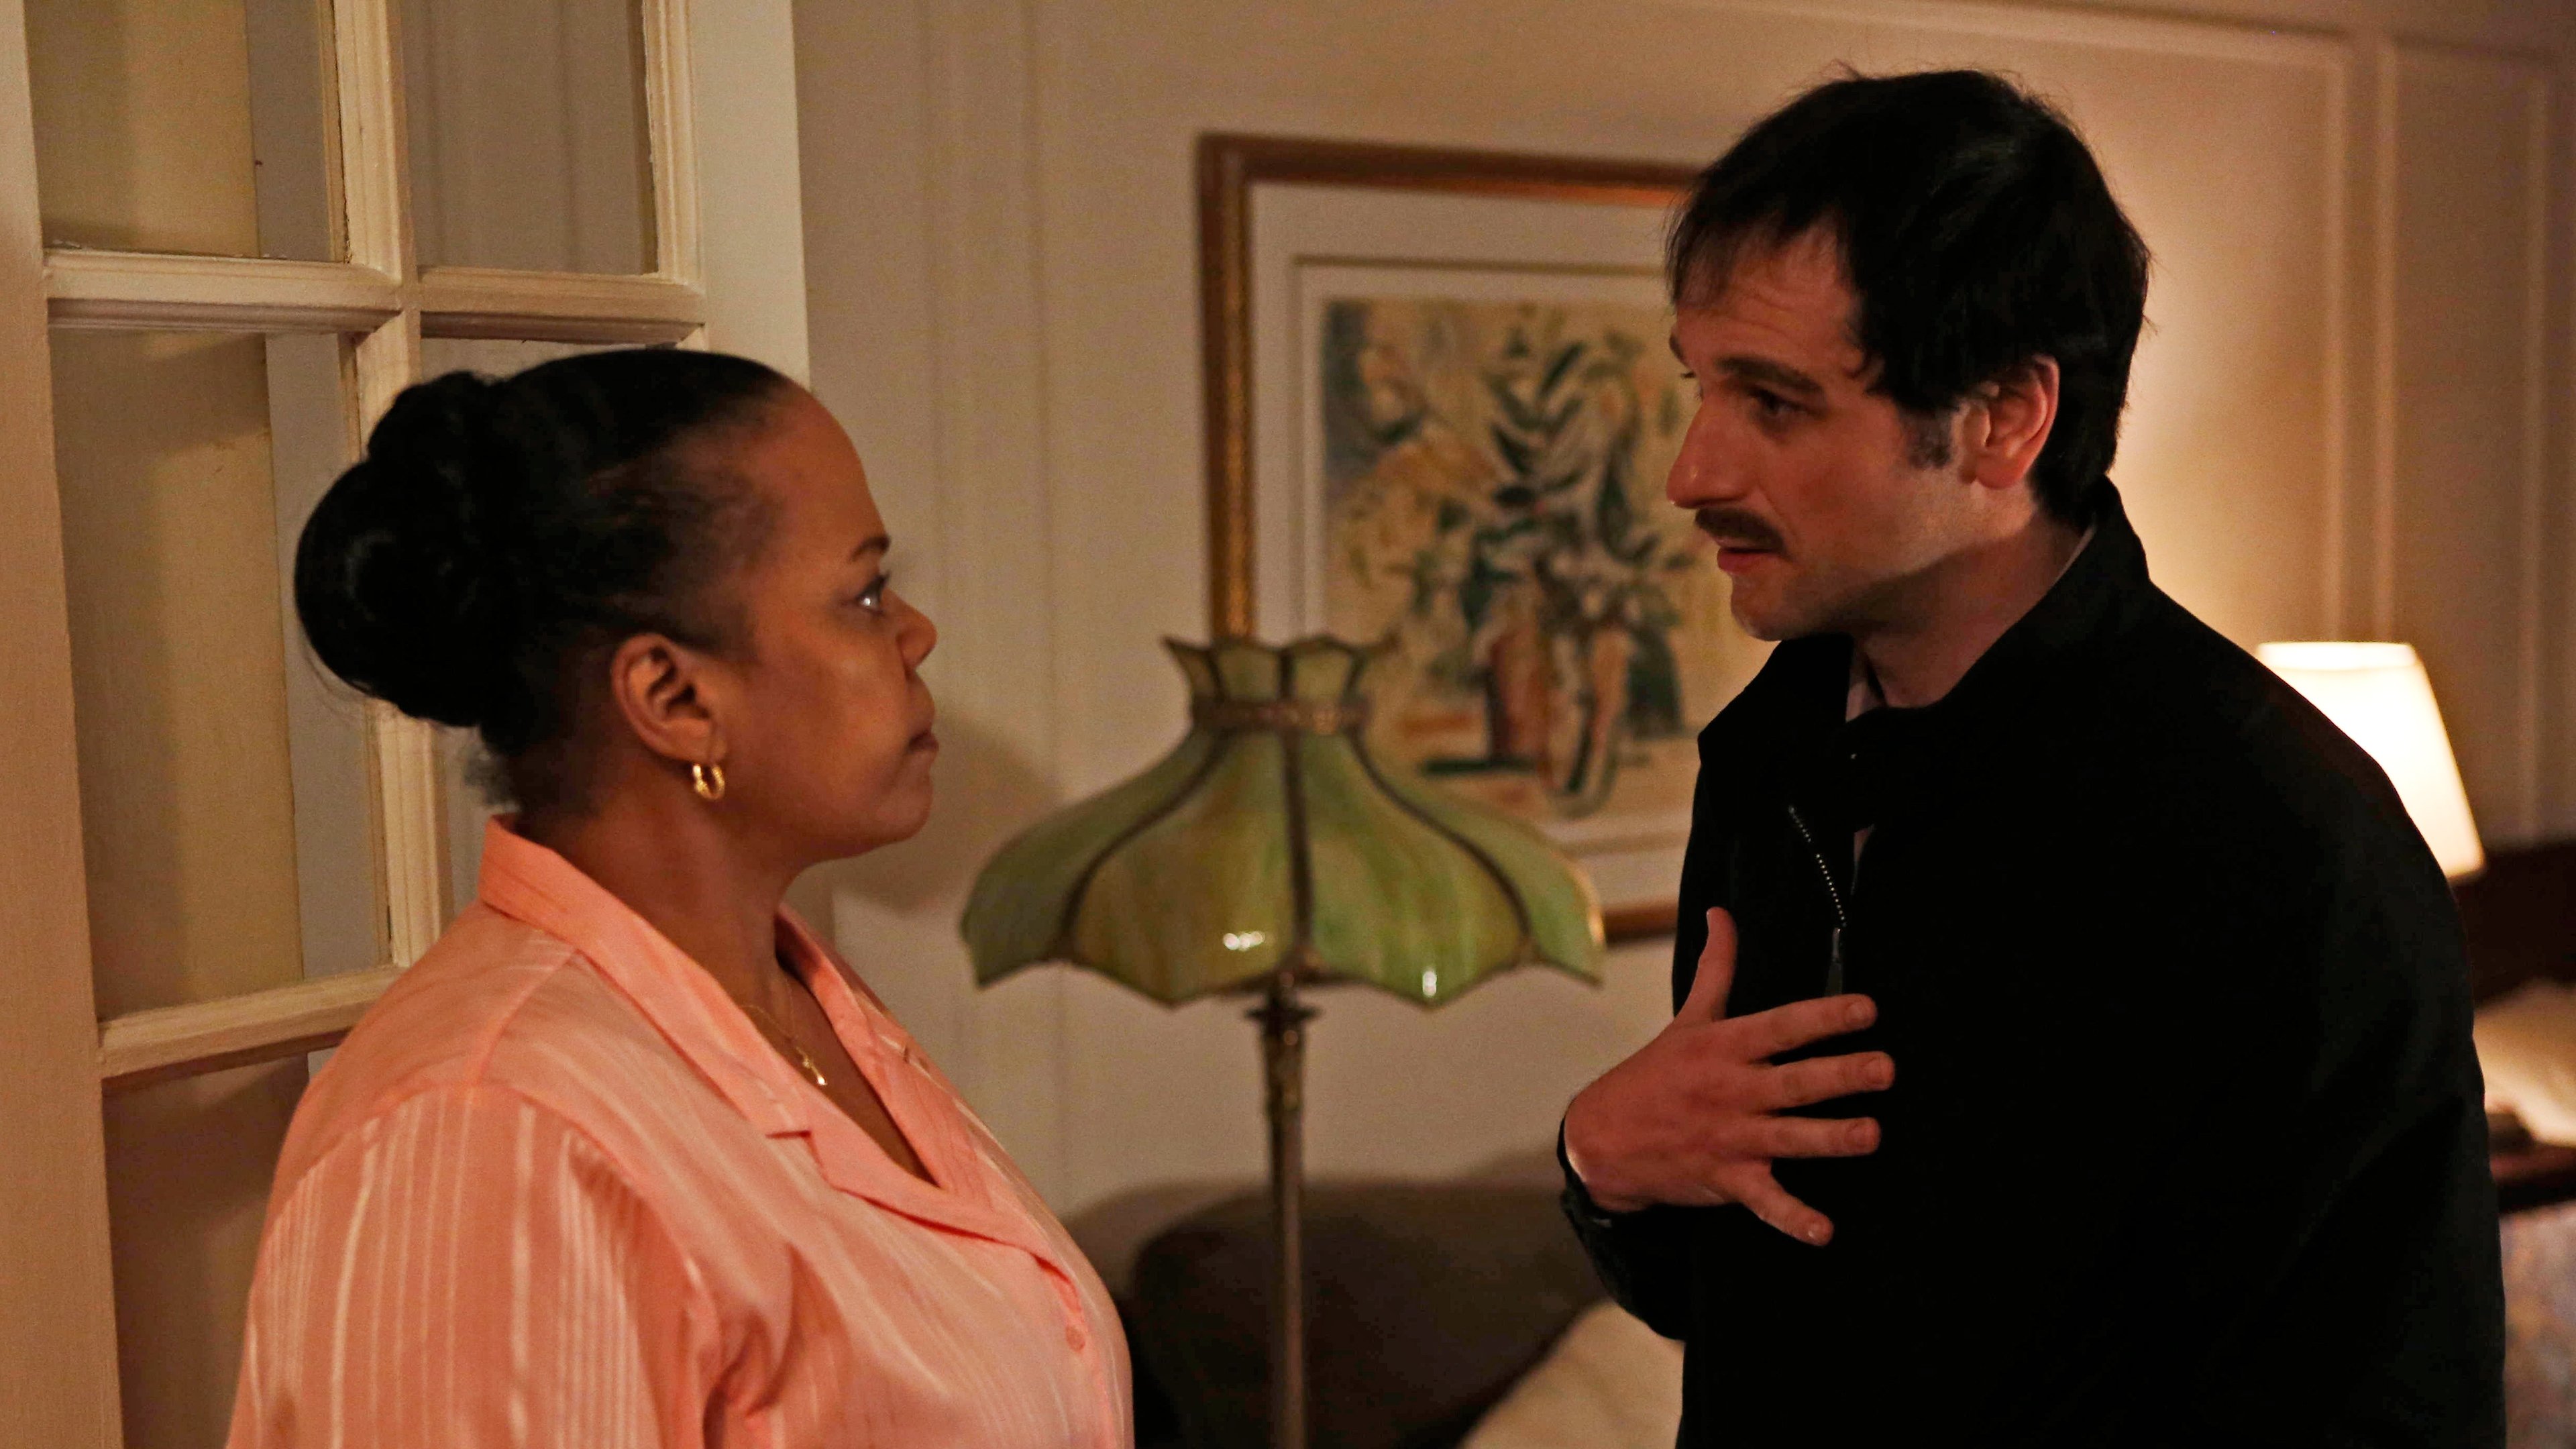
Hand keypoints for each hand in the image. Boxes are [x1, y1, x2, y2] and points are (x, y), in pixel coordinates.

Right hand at [1563, 907, 1892, 1244]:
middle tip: (1885, 1068)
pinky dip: (1793, 1218)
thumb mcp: (1687, 1019)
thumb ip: (1716, 968)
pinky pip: (1765, 1202)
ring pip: (1788, 1138)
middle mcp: (1731, 1091)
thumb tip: (1722, 913)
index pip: (1781, 1026)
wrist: (1603, 1138)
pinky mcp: (1727, 1180)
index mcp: (1724, 1047)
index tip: (1867, 1008)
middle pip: (1793, 1082)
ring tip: (1871, 1135)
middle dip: (1840, 1075)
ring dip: (1830, 1138)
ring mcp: (1730, 1138)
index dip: (1824, 1016)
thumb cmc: (1654, 1074)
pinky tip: (1825, 1231)